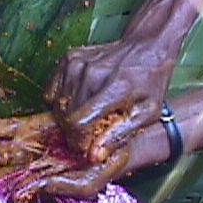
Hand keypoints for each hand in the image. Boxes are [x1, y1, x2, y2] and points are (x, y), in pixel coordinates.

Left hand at [0, 113, 130, 202]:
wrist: (118, 135)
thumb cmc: (109, 163)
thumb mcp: (89, 182)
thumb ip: (59, 187)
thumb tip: (19, 194)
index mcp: (38, 185)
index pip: (1, 198)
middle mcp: (27, 169)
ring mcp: (26, 147)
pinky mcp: (31, 126)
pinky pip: (1, 128)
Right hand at [46, 40, 175, 162]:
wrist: (146, 47)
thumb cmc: (149, 82)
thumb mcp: (146, 114)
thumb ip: (119, 136)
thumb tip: (93, 156)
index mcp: (114, 89)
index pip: (78, 123)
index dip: (78, 141)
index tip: (86, 146)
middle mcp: (92, 74)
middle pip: (65, 116)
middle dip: (73, 131)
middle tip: (89, 131)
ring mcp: (78, 64)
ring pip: (58, 105)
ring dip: (68, 115)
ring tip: (88, 112)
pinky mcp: (69, 59)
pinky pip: (53, 90)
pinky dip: (62, 100)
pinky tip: (80, 99)